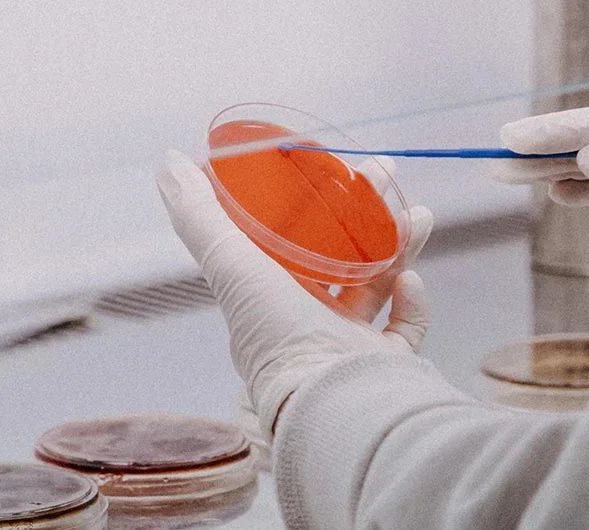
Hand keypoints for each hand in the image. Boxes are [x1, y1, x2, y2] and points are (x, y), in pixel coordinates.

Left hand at [156, 151, 433, 438]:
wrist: (337, 402)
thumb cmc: (279, 338)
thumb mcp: (232, 265)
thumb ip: (200, 215)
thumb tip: (170, 161)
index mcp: (270, 299)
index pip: (290, 239)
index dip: (310, 200)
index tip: (331, 166)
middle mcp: (307, 322)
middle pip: (340, 253)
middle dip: (365, 210)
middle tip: (384, 174)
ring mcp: (350, 345)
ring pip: (379, 281)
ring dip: (398, 243)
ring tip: (418, 214)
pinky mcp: (388, 363)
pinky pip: (405, 325)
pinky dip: (412, 301)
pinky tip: (410, 280)